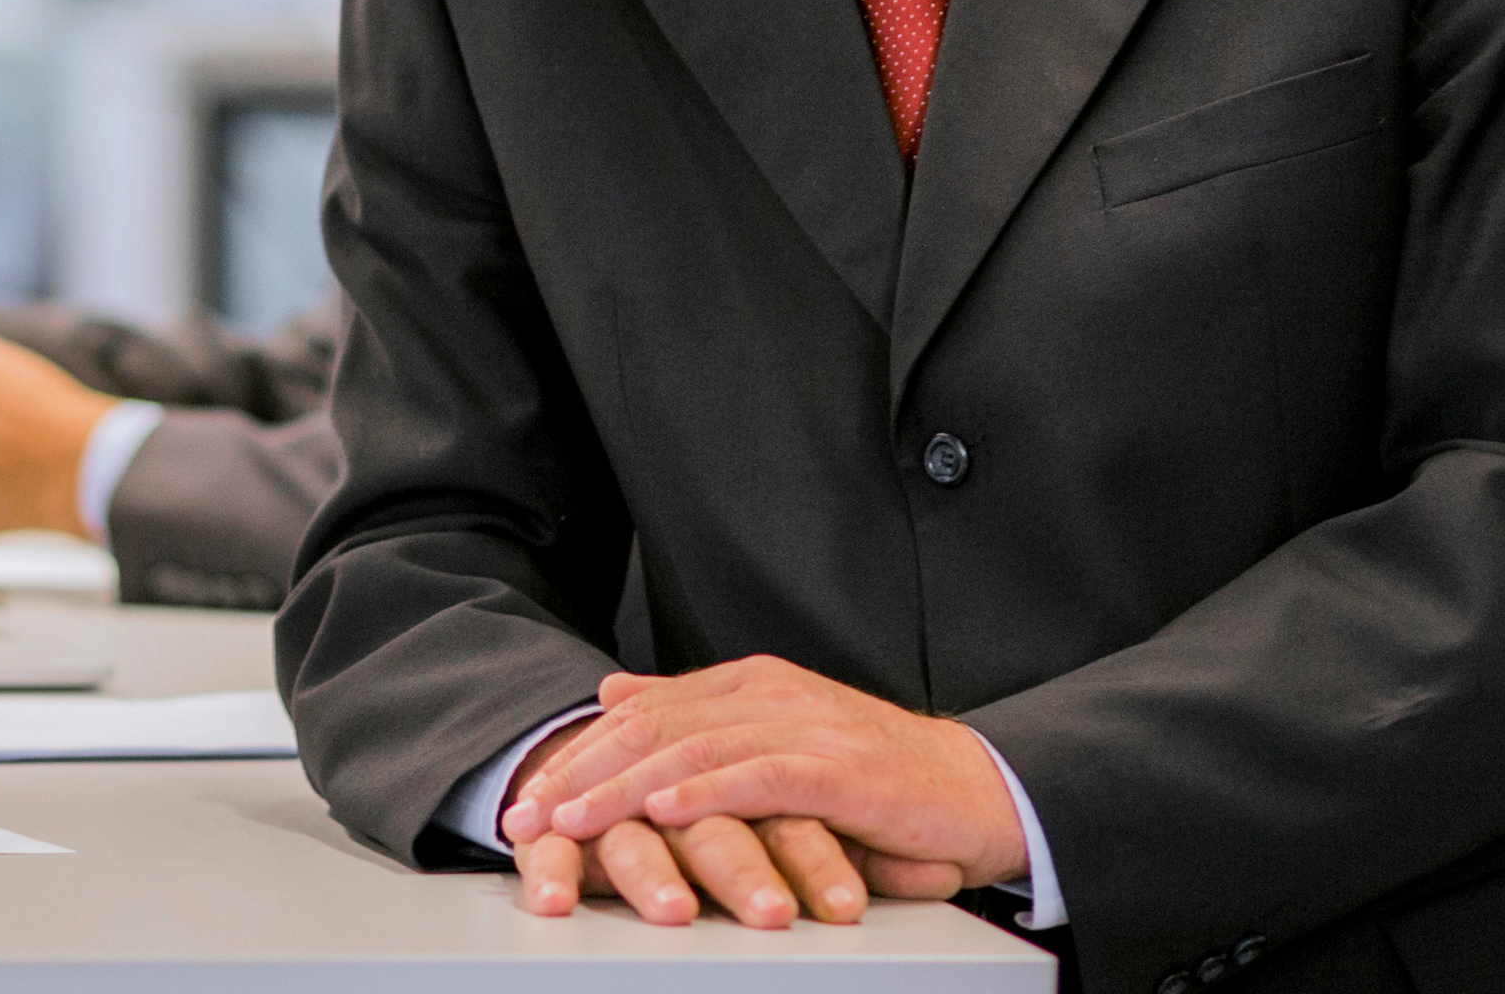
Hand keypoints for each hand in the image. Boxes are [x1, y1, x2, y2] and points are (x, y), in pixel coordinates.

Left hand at [499, 714, 964, 927]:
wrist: (978, 792)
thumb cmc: (874, 780)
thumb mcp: (774, 740)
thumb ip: (697, 716)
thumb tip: (612, 691)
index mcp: (750, 685)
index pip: (643, 713)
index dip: (579, 753)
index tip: (526, 794)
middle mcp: (771, 695)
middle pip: (654, 727)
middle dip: (582, 774)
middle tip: (526, 816)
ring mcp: (807, 728)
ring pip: (696, 749)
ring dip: (625, 788)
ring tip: (571, 820)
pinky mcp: (843, 769)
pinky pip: (762, 778)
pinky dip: (708, 792)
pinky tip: (664, 810)